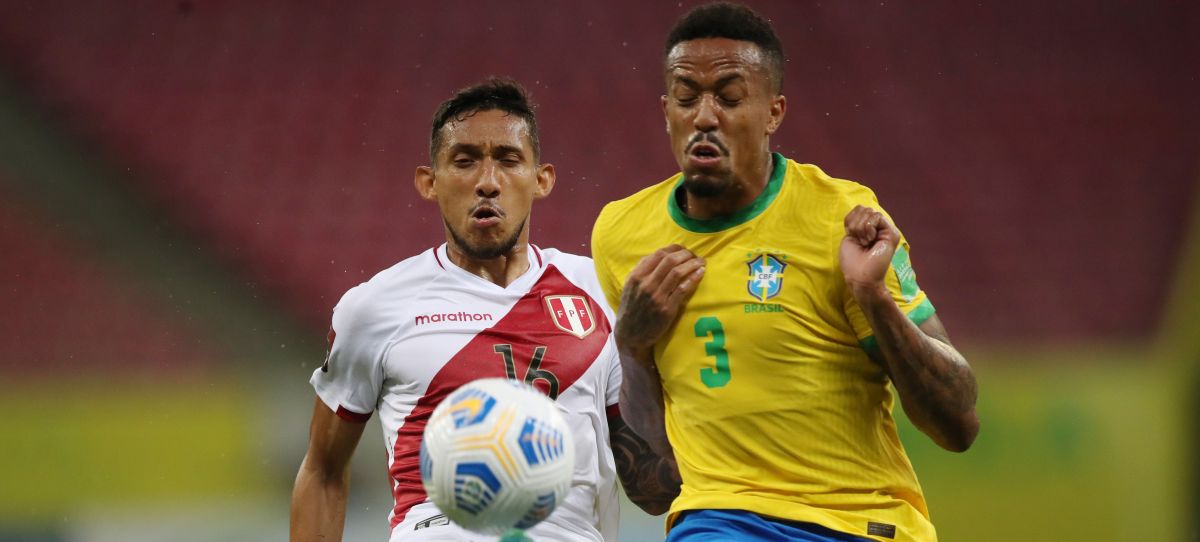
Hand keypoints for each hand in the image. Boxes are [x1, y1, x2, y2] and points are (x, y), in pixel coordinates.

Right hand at [615, 245, 704, 361]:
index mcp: (636, 276)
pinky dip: (693, 278)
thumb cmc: (632, 309)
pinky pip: (683, 289)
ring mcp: (657, 296)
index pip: (658, 254)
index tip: (683, 249)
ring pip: (678, 272)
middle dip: (686, 254)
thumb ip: (641, 271)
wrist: (631, 335)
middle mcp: (646, 284)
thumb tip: (659, 255)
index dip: (674, 248)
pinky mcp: (666, 309)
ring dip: (693, 264)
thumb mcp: (629, 287)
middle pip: (670, 260)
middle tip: (695, 255)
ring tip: (701, 262)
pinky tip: (701, 273)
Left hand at [839, 205, 897, 293]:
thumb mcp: (850, 236)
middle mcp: (879, 228)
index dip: (851, 220)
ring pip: (870, 212)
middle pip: (864, 209)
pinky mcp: (892, 233)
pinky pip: (877, 217)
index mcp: (869, 229)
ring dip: (860, 228)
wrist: (860, 277)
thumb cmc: (853, 262)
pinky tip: (870, 241)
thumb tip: (861, 208)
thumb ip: (856, 222)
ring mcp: (887, 230)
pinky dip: (867, 228)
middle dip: (855, 224)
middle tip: (859, 241)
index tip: (851, 235)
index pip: (859, 209)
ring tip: (865, 243)